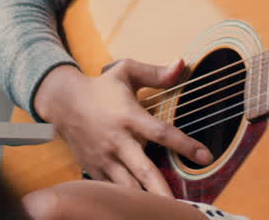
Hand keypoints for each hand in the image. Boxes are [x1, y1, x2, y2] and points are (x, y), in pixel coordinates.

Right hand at [34, 60, 213, 196]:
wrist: (62, 102)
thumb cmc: (100, 86)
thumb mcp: (127, 72)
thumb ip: (156, 73)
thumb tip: (183, 64)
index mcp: (129, 116)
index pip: (161, 132)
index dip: (185, 145)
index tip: (206, 156)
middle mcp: (117, 140)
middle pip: (144, 170)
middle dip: (162, 190)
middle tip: (180, 207)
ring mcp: (104, 158)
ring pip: (127, 186)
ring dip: (145, 200)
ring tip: (163, 212)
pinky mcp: (94, 169)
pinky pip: (112, 190)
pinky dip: (125, 200)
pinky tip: (139, 210)